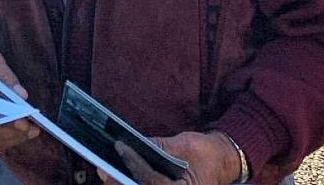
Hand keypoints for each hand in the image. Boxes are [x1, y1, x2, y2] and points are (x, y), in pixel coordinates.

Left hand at [109, 131, 239, 184]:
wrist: (221, 161)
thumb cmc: (206, 153)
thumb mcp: (186, 144)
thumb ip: (162, 146)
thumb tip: (137, 142)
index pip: (153, 181)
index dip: (135, 164)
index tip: (120, 147)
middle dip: (120, 181)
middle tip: (102, 168)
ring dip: (121, 183)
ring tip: (104, 171)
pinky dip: (130, 182)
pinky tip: (115, 175)